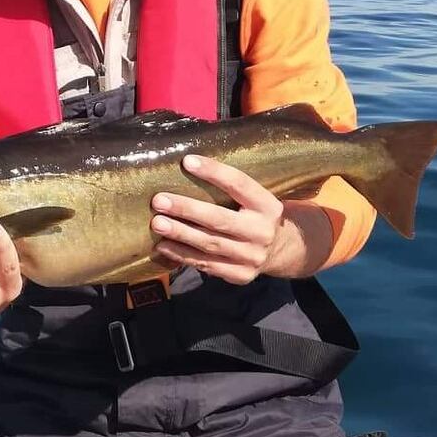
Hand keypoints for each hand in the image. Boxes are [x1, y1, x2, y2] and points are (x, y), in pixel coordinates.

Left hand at [150, 154, 284, 284]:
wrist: (279, 250)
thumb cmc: (254, 215)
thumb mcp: (255, 199)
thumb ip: (231, 188)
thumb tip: (188, 166)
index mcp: (267, 205)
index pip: (239, 184)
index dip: (214, 172)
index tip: (187, 161)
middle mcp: (262, 231)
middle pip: (220, 219)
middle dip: (186, 209)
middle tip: (159, 201)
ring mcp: (252, 256)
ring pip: (210, 244)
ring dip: (180, 234)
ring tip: (157, 223)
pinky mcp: (240, 274)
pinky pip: (206, 265)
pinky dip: (182, 255)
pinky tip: (164, 246)